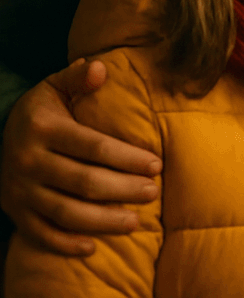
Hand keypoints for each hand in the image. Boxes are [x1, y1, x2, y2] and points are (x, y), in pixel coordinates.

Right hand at [1, 58, 161, 255]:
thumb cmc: (41, 111)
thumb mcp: (54, 87)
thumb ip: (78, 77)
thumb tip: (100, 68)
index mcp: (44, 130)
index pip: (93, 147)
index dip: (127, 157)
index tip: (156, 164)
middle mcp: (29, 163)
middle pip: (84, 182)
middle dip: (123, 189)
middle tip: (153, 192)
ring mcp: (20, 192)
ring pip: (66, 212)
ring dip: (102, 220)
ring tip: (135, 222)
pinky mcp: (15, 212)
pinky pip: (40, 234)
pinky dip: (65, 244)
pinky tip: (93, 247)